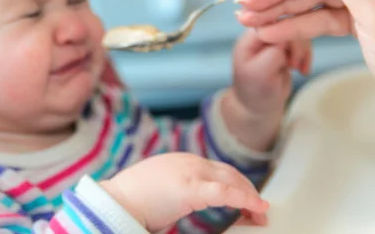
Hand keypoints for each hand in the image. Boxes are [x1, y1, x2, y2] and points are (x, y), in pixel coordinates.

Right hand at [100, 153, 268, 231]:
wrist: (115, 201)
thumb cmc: (130, 200)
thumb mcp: (159, 188)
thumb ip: (176, 190)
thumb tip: (184, 202)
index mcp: (181, 161)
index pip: (217, 170)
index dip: (236, 185)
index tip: (245, 201)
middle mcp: (188, 162)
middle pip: (229, 172)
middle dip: (247, 190)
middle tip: (259, 210)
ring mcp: (190, 172)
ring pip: (231, 180)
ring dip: (249, 197)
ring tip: (260, 213)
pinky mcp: (190, 188)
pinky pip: (224, 193)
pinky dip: (244, 199)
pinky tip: (256, 207)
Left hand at [221, 30, 311, 151]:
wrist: (259, 105)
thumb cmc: (255, 91)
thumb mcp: (261, 74)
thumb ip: (272, 54)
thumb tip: (287, 39)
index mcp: (250, 39)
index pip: (273, 24)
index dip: (286, 37)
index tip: (288, 59)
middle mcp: (262, 35)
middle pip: (288, 26)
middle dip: (296, 46)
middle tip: (293, 67)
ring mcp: (274, 41)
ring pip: (298, 33)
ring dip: (303, 52)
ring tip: (300, 70)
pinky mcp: (285, 48)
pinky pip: (302, 44)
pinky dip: (306, 56)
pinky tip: (303, 71)